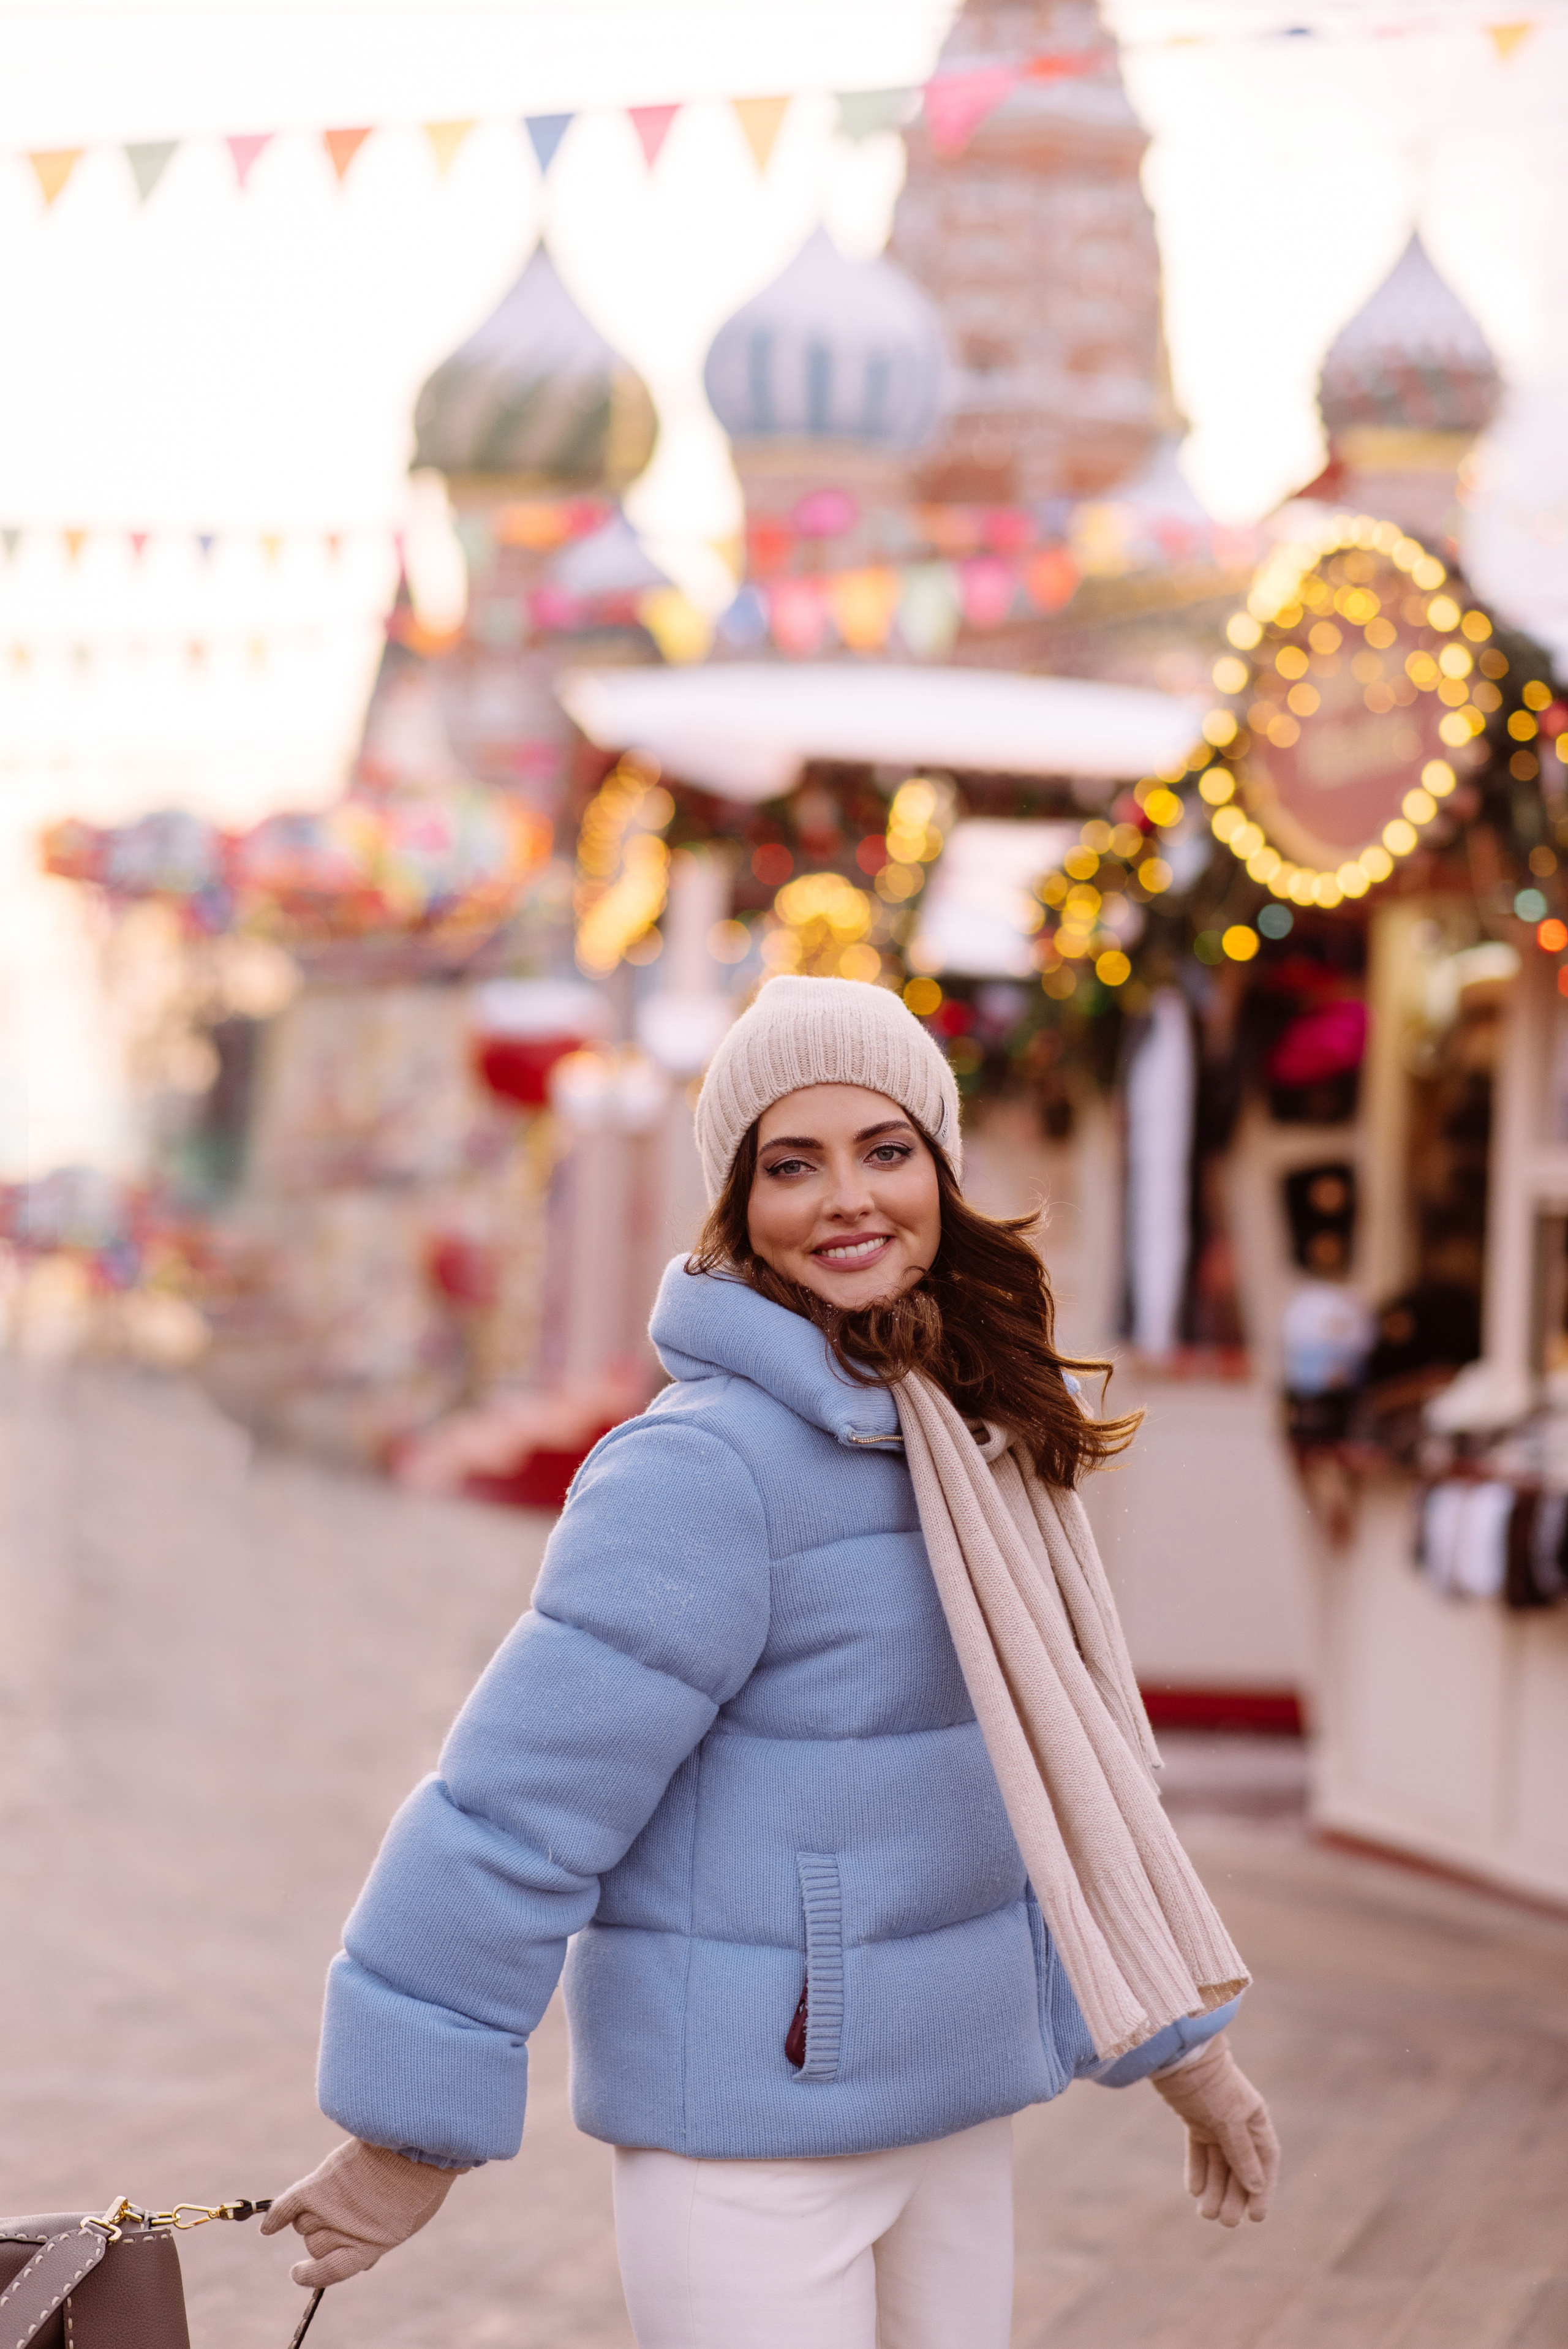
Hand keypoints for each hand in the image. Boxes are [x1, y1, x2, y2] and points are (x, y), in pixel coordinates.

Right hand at [260, 2138, 464, 2286]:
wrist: (417, 2143)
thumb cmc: (417, 2183)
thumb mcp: (402, 2223)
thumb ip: (376, 2242)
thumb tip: (364, 2266)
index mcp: (369, 2248)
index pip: (328, 2272)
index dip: (311, 2275)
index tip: (298, 2273)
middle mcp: (345, 2233)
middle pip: (314, 2244)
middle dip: (326, 2230)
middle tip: (345, 2204)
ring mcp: (330, 2209)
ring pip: (303, 2222)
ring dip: (312, 2211)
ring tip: (338, 2188)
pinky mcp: (319, 2184)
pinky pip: (288, 2205)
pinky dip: (276, 2215)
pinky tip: (267, 2226)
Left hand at [1150, 2035, 1279, 2226]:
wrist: (1177, 2054)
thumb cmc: (1210, 2083)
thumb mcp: (1229, 2120)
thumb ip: (1241, 2153)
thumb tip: (1256, 2187)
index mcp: (1255, 2119)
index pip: (1265, 2161)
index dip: (1263, 2189)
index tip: (1257, 2217)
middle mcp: (1238, 2122)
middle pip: (1240, 2167)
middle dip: (1234, 2195)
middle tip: (1226, 2222)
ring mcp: (1215, 2121)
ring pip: (1219, 2163)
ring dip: (1215, 2188)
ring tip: (1206, 2213)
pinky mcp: (1194, 2120)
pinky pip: (1200, 2151)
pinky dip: (1198, 2170)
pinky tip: (1195, 2190)